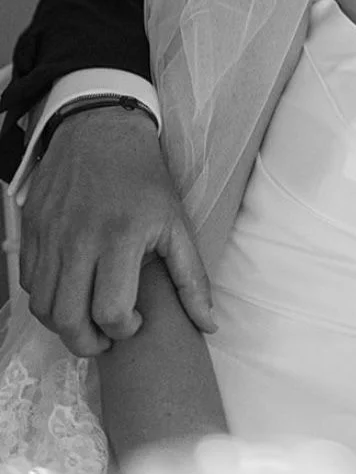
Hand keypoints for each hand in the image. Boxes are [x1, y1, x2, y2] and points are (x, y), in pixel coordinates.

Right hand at [18, 106, 216, 355]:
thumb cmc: (145, 179)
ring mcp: (49, 235)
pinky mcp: (29, 230)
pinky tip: (69, 290)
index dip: (122, 330)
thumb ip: (191, 277)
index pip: (109, 311)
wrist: (102, 130)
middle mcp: (78, 239)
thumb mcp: (176, 222)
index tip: (134, 322)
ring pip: (43, 307)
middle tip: (105, 338)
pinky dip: (46, 298)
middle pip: (68, 319)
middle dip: (88, 343)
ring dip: (64, 325)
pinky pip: (28, 283)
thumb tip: (208, 325)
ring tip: (87, 318)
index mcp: (121, 236)